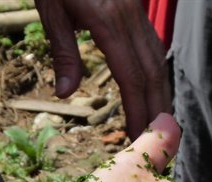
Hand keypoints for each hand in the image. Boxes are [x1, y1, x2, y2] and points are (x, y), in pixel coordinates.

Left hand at [33, 0, 170, 138]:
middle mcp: (129, 18)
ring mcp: (135, 12)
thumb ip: (63, 50)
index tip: (140, 137)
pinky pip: (151, 45)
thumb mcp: (50, 7)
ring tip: (160, 121)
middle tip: (158, 140)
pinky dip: (155, 72)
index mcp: (109, 21)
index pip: (131, 77)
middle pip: (153, 72)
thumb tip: (65, 94)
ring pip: (157, 58)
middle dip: (157, 109)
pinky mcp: (133, 9)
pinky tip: (152, 87)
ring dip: (161, 92)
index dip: (139, 110)